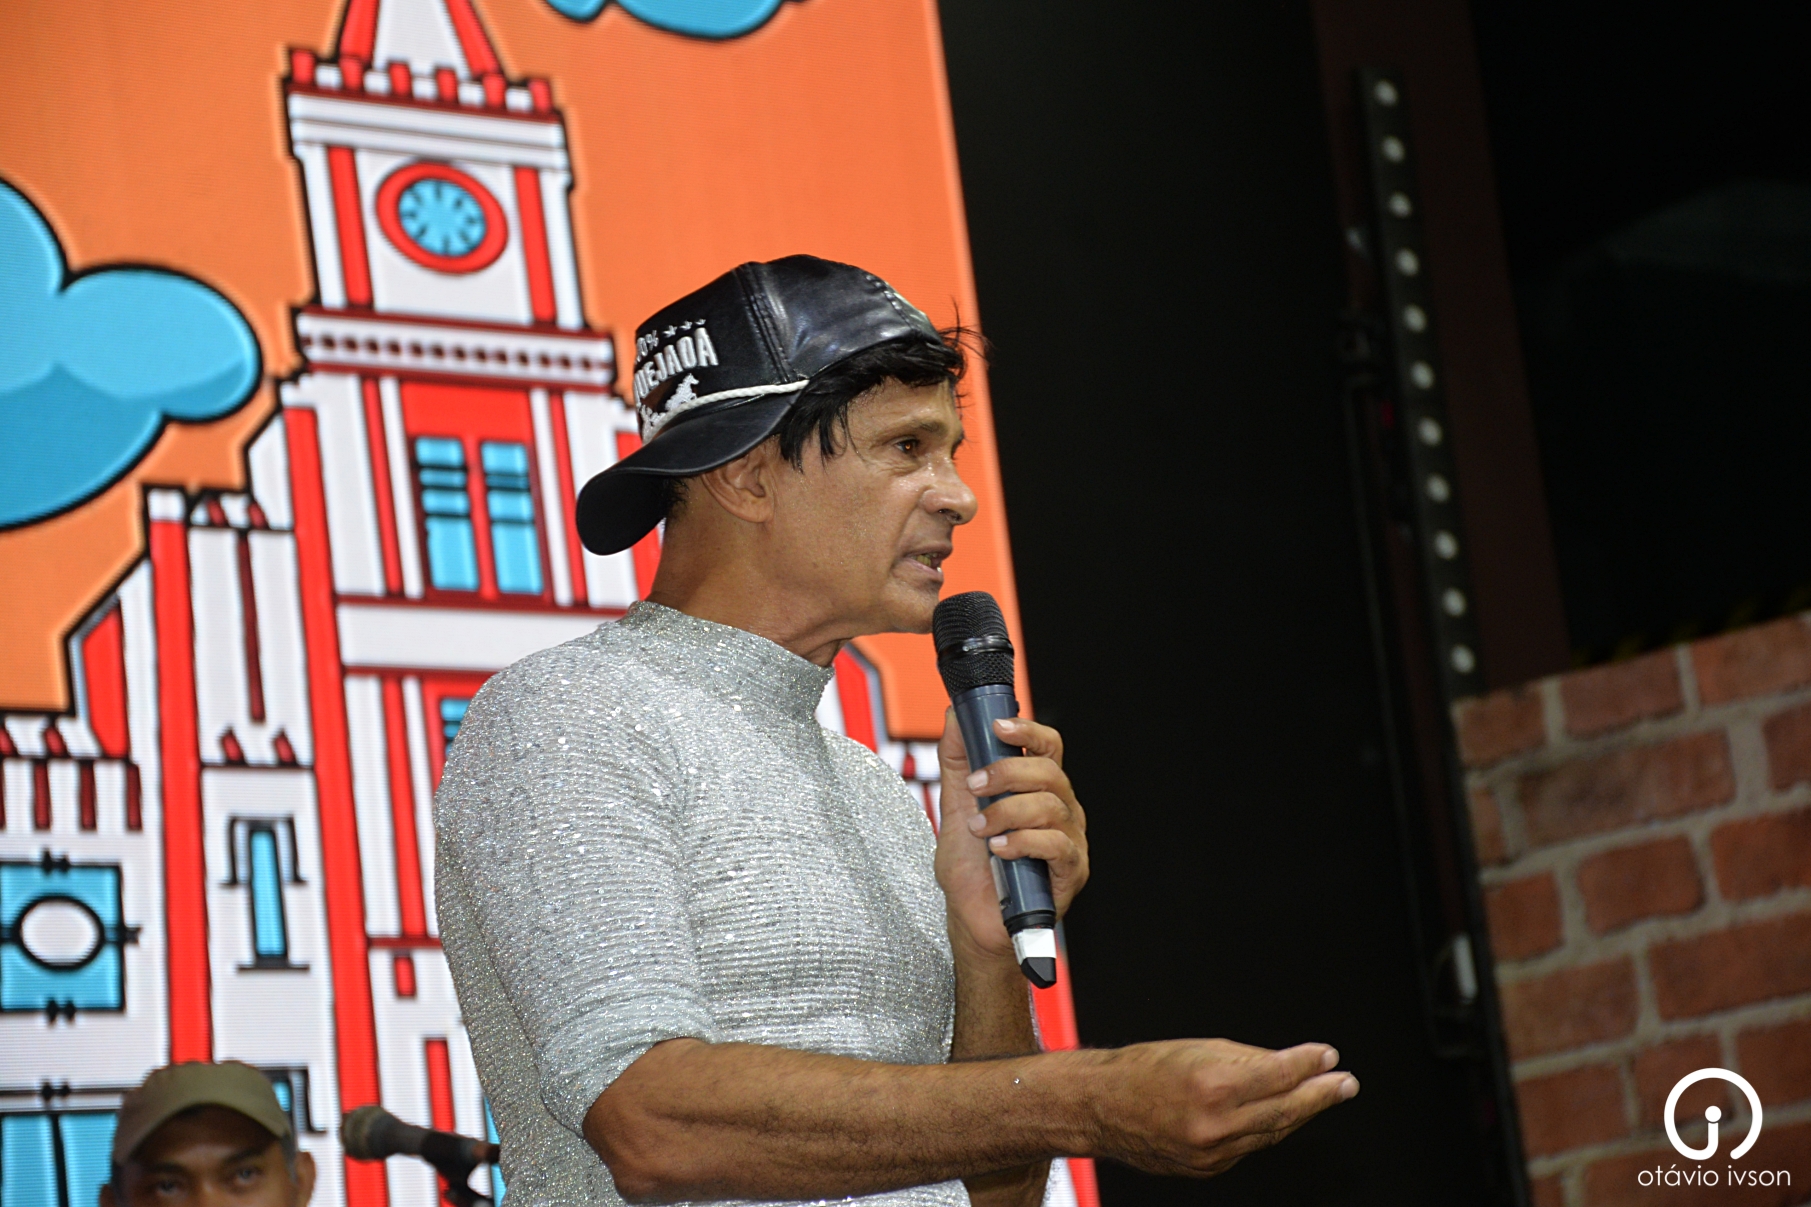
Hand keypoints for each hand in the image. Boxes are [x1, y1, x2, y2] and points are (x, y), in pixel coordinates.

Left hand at [934, 710, 1088, 961]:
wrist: (973, 922)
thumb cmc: (971, 869)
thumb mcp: (955, 808)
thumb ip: (957, 763)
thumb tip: (954, 717)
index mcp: (1038, 789)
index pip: (1047, 746)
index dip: (1027, 731)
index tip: (997, 727)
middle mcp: (1061, 809)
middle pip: (1048, 771)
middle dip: (1006, 772)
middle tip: (975, 786)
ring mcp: (1070, 839)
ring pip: (1050, 805)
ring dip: (1006, 812)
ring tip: (979, 829)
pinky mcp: (1072, 870)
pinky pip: (1056, 843)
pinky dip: (1022, 842)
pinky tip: (999, 850)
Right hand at [1091, 1040, 1358, 1175]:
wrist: (1102, 1107)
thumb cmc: (1140, 1072)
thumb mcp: (1197, 1048)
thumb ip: (1246, 1058)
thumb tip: (1284, 1064)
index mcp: (1212, 1086)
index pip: (1278, 1074)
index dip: (1309, 1064)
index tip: (1328, 1056)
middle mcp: (1215, 1124)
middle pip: (1285, 1110)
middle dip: (1320, 1096)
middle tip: (1344, 1084)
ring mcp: (1213, 1152)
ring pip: (1272, 1133)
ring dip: (1302, 1114)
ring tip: (1324, 1097)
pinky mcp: (1209, 1168)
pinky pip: (1250, 1147)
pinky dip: (1269, 1129)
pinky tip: (1283, 1116)